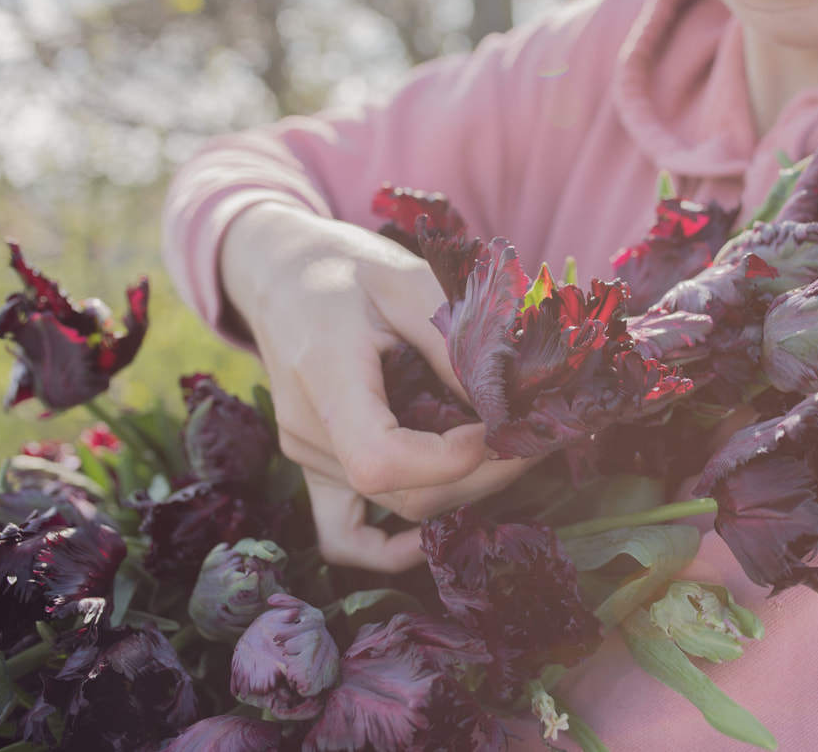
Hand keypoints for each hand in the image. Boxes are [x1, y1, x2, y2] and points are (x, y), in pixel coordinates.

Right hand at [220, 203, 534, 571]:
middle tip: (536, 438)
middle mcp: (309, 429)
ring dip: (462, 491)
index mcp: (326, 376)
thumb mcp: (410, 283)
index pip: (381, 459)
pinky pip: (343, 534)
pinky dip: (389, 548)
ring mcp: (307, 455)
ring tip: (511, 452)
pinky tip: (435, 533)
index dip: (450, 462)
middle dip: (483, 475)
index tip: (500, 428)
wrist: (281, 275)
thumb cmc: (348, 270)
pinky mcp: (314, 466)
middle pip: (401, 493)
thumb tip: (510, 402)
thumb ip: (456, 343)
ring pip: (393, 507)